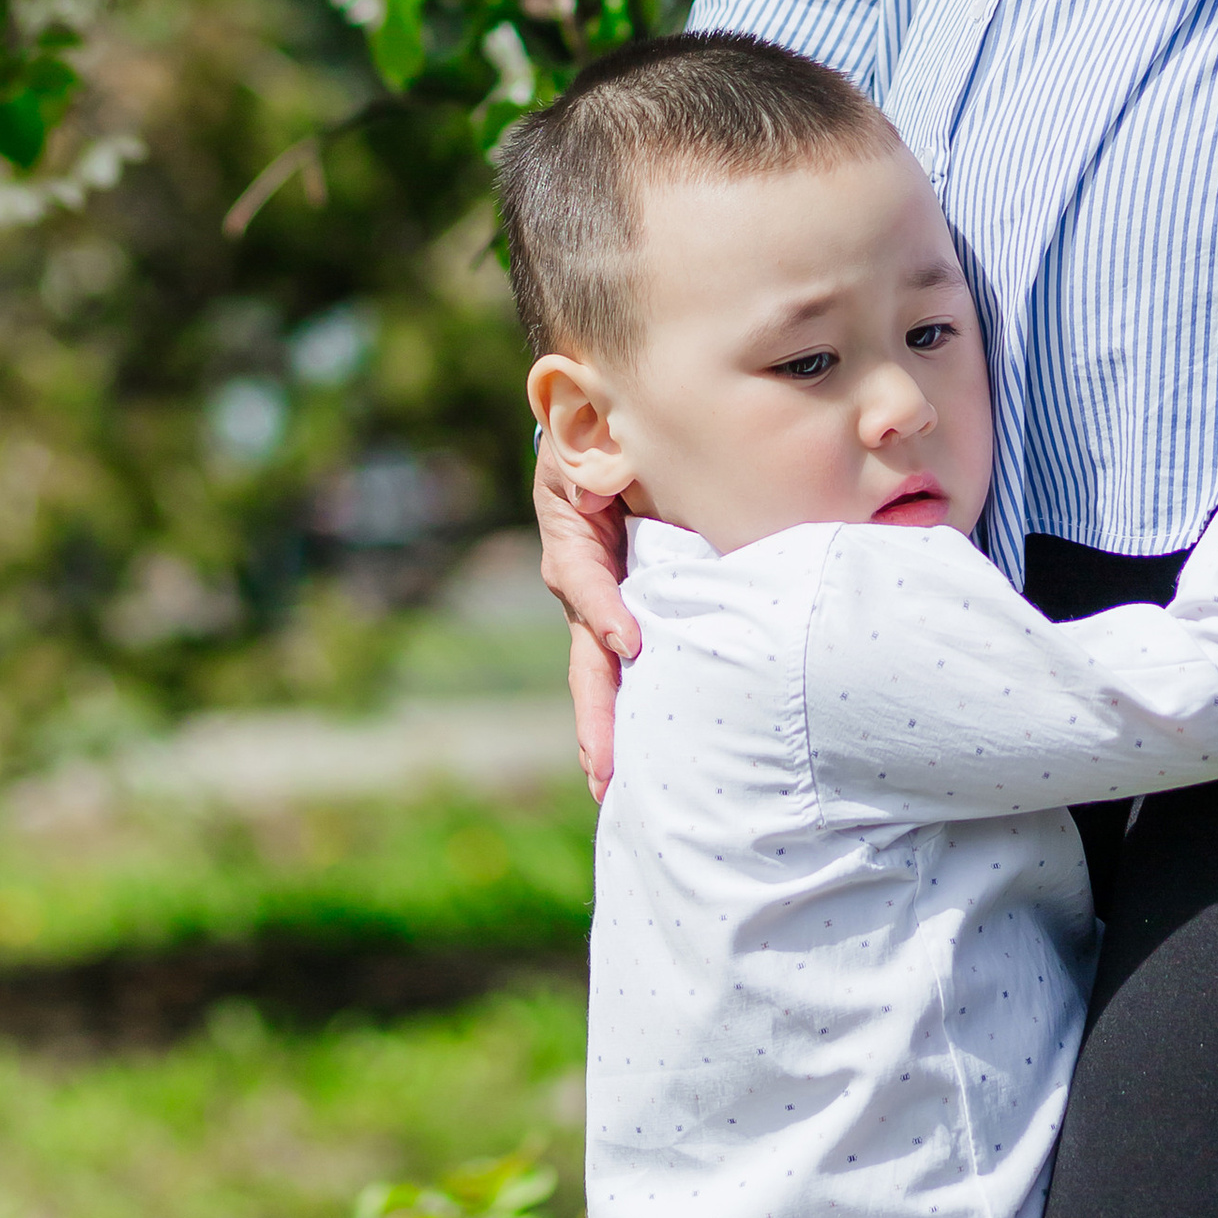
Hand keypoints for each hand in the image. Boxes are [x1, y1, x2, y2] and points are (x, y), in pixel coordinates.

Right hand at [534, 430, 637, 799]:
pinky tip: (646, 753)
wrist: (605, 432)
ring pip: (602, 672)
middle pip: (587, 654)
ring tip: (612, 785)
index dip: (605, 611)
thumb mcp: (587, 445)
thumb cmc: (599, 436)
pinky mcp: (630, 614)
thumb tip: (600, 499)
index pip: (584, 580)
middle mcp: (581, 584)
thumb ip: (596, 464)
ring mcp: (602, 605)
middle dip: (597, 714)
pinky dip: (635, 707)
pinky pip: (630, 664)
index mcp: (571, 538)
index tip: (629, 645)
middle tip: (606, 771)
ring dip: (607, 727)